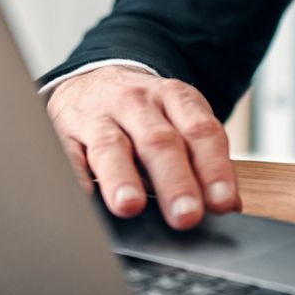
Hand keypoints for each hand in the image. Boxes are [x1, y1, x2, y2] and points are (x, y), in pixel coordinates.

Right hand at [44, 66, 240, 228]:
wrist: (94, 79)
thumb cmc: (144, 113)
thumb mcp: (178, 120)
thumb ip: (203, 158)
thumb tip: (228, 205)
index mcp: (174, 98)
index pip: (200, 131)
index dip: (214, 167)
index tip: (223, 202)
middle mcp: (137, 104)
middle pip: (159, 141)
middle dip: (174, 180)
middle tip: (186, 215)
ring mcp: (99, 117)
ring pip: (111, 145)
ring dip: (122, 177)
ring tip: (130, 206)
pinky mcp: (65, 132)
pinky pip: (68, 154)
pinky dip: (75, 175)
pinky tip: (84, 196)